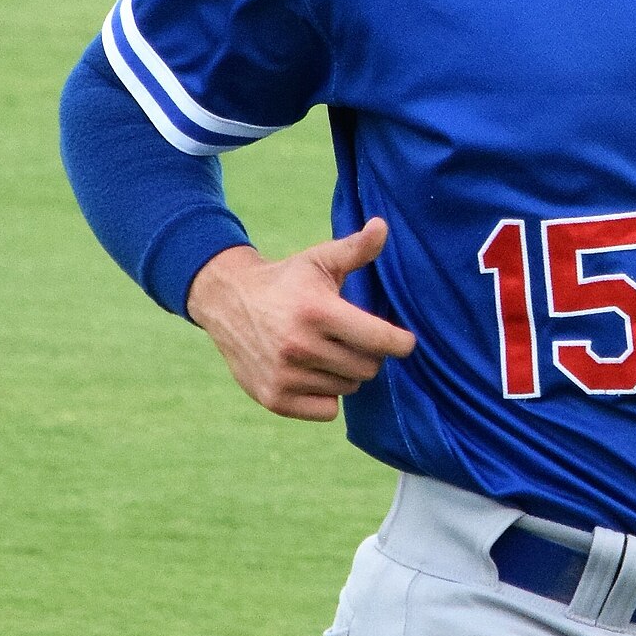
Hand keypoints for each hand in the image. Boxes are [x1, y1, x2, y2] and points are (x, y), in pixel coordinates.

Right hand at [186, 218, 415, 421]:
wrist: (229, 301)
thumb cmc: (287, 280)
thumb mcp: (320, 259)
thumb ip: (356, 248)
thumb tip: (382, 225)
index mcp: (317, 311)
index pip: (378, 339)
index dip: (400, 342)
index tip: (406, 341)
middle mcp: (299, 346)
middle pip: (367, 368)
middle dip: (371, 355)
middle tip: (358, 340)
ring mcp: (284, 375)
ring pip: (347, 387)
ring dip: (347, 373)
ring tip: (331, 351)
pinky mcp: (274, 398)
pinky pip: (327, 410)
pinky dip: (328, 395)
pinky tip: (316, 372)